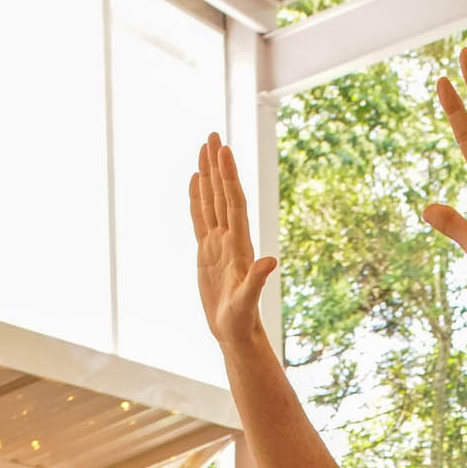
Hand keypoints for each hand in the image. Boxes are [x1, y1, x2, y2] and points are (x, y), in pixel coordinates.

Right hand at [191, 134, 278, 346]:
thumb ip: (257, 281)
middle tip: (213, 134)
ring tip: (203, 148)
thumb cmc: (242, 321)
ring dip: (207, 175)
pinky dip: (197, 198)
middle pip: (222, 194)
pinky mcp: (206, 252)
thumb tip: (271, 262)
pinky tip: (195, 181)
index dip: (228, 177)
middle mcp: (229, 238)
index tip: (224, 150)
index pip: (233, 203)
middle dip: (217, 165)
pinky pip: (200, 219)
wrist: (236, 333)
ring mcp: (217, 244)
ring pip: (211, 201)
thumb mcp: (248, 301)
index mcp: (238, 245)